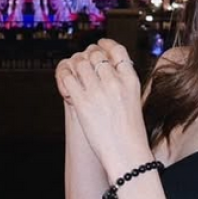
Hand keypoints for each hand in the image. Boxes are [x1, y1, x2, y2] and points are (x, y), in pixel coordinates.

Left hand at [55, 40, 149, 176]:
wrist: (127, 154)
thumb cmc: (130, 133)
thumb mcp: (134, 101)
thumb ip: (121, 84)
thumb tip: (104, 71)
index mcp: (130, 80)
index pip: (117, 50)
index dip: (106, 44)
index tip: (99, 45)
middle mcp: (114, 81)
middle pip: (95, 54)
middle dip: (86, 55)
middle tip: (82, 62)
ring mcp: (97, 91)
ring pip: (79, 63)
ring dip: (73, 65)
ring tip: (72, 73)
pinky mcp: (82, 102)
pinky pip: (67, 78)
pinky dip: (63, 77)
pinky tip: (65, 84)